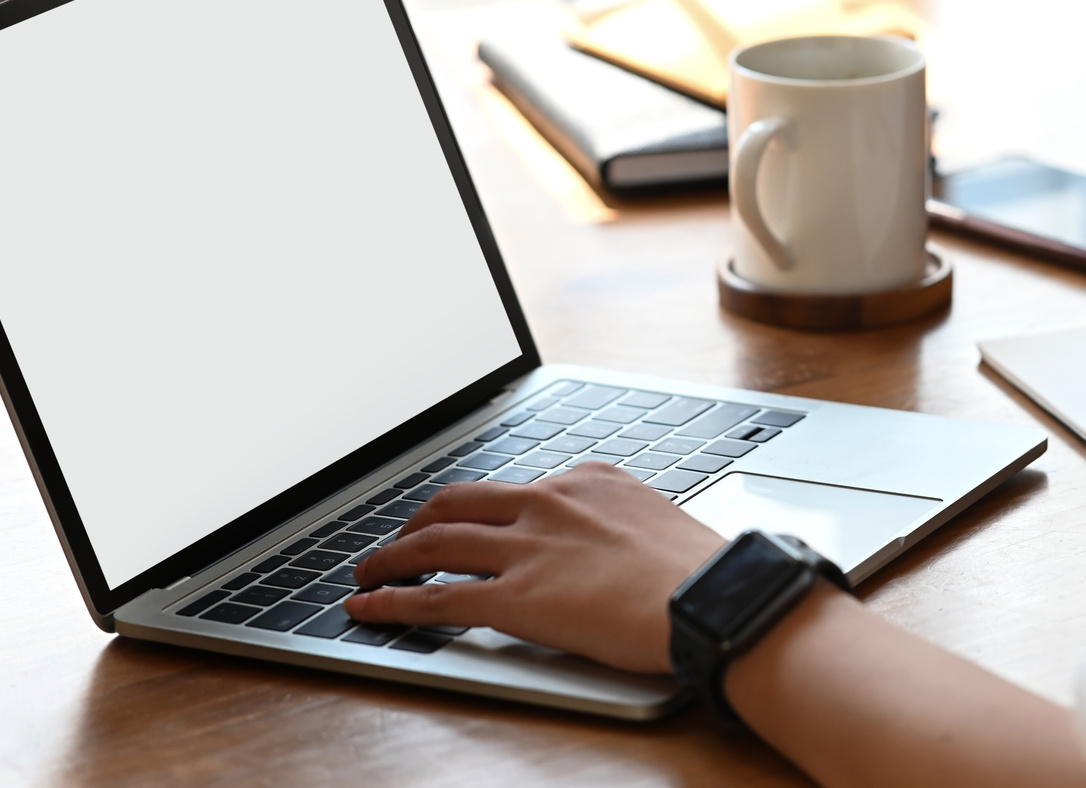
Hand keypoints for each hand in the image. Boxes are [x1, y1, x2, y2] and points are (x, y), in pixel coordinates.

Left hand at [345, 462, 725, 672]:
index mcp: (588, 480)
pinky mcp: (516, 598)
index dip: (480, 507)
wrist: (717, 598)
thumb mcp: (659, 524)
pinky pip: (435, 596)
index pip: (517, 488)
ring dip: (392, 554)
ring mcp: (528, 548)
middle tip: (404, 536)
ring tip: (368, 567)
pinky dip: (392, 599)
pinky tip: (369, 605)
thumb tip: (614, 550)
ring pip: (436, 541)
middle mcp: (549, 502)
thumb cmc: (706, 574)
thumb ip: (621, 526)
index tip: (468, 517)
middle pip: (461, 501)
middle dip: (421, 519)